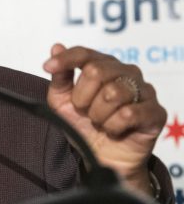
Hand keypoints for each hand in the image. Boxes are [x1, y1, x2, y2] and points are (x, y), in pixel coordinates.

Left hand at [43, 44, 166, 194]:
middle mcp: (127, 72)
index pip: (84, 53)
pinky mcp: (155, 112)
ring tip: (100, 122)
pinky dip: (113, 126)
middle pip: (96, 71)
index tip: (47, 66)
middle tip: (84, 111)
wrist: (101, 156)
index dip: (65, 59)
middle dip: (81, 97)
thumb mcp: (62, 101)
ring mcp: (145, 90)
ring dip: (97, 115)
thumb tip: (56, 47)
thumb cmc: (84, 124)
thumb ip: (59, 76)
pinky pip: (128, 114)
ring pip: (112, 93)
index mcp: (104, 65)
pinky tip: (114, 130)